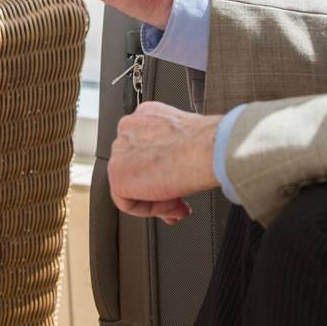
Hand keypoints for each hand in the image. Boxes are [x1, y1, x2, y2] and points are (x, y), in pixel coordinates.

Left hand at [108, 101, 221, 224]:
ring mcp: (120, 150)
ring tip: (179, 203)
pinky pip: (127, 203)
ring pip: (131, 187)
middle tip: (179, 202)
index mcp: (146, 116)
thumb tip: (171, 172)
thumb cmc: (208, 143)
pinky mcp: (117, 174)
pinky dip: (150, 209)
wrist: (208, 149)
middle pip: (136, 169)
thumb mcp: (186, 140)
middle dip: (157, 190)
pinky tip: (171, 203)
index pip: (144, 151)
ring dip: (157, 200)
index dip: (161, 173)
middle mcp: (129, 128)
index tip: (176, 184)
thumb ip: (171, 152)